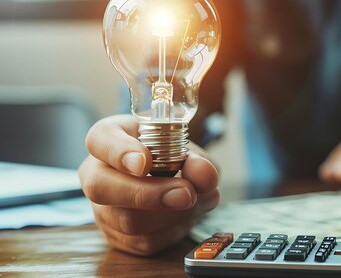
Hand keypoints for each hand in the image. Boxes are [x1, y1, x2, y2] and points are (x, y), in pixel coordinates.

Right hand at [79, 115, 219, 255]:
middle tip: (186, 194)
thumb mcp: (189, 150)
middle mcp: (96, 172)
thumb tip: (205, 176)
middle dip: (147, 194)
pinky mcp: (117, 236)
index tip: (144, 162)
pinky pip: (143, 241)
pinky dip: (173, 230)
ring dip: (171, 215)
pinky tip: (186, 215)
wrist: (172, 180)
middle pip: (101, 187)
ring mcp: (102, 208)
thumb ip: (197, 161)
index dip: (120, 152)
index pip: (100, 140)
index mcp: (108, 138)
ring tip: (195, 201)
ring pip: (126, 220)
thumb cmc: (172, 155)